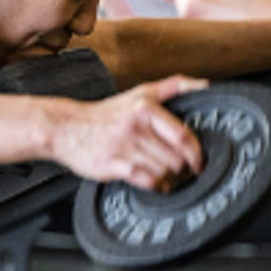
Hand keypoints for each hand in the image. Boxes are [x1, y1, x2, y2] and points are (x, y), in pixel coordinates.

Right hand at [48, 76, 208, 191]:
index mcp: (145, 109)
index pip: (182, 136)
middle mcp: (136, 128)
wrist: (66, 128)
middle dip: (185, 169)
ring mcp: (124, 148)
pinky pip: (147, 181)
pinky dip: (158, 186)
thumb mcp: (139, 93)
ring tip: (171, 178)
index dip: (196, 153)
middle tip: (187, 172)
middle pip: (176, 158)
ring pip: (164, 171)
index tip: (200, 161)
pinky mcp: (114, 165)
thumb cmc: (104, 114)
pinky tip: (158, 183)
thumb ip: (172, 87)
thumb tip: (203, 84)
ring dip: (172, 179)